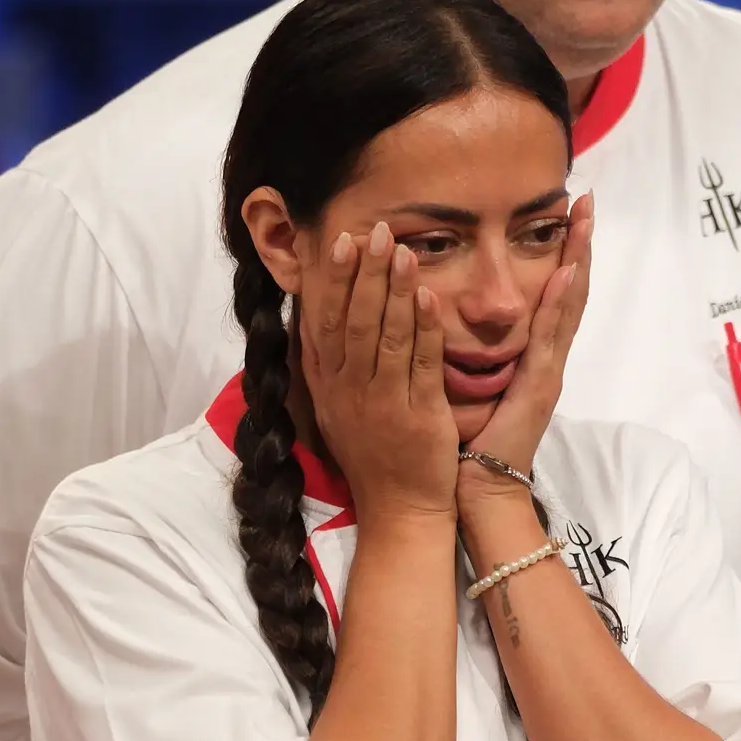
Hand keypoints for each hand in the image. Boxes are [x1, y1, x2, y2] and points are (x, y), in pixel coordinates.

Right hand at [301, 222, 460, 524]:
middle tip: (373, 230)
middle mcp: (350, 392)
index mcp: (330, 387)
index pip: (325, 323)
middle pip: (353, 322)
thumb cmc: (373, 455)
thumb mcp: (338, 408)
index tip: (340, 241)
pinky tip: (429, 296)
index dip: (332, 280)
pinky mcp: (418, 416)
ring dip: (393, 290)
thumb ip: (328, 365)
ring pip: (384, 336)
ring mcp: (382, 404)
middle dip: (363, 273)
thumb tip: (312, 317)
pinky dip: (425, 328)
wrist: (399, 510)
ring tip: (401, 250)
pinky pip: (420, 364)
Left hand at [459, 192, 593, 502]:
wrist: (477, 489)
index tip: (564, 213)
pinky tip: (567, 274)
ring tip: (584, 221)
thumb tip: (447, 313)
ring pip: (569, 307)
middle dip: (579, 245)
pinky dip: (561, 305)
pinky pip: (550, 339)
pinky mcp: (538, 388)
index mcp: (530, 357)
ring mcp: (547, 372)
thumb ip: (472, 349)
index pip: (551, 295)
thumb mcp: (471, 382)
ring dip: (579, 261)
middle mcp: (545, 359)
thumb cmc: (468, 441)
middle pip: (570, 291)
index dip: (561, 254)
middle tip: (586, 202)